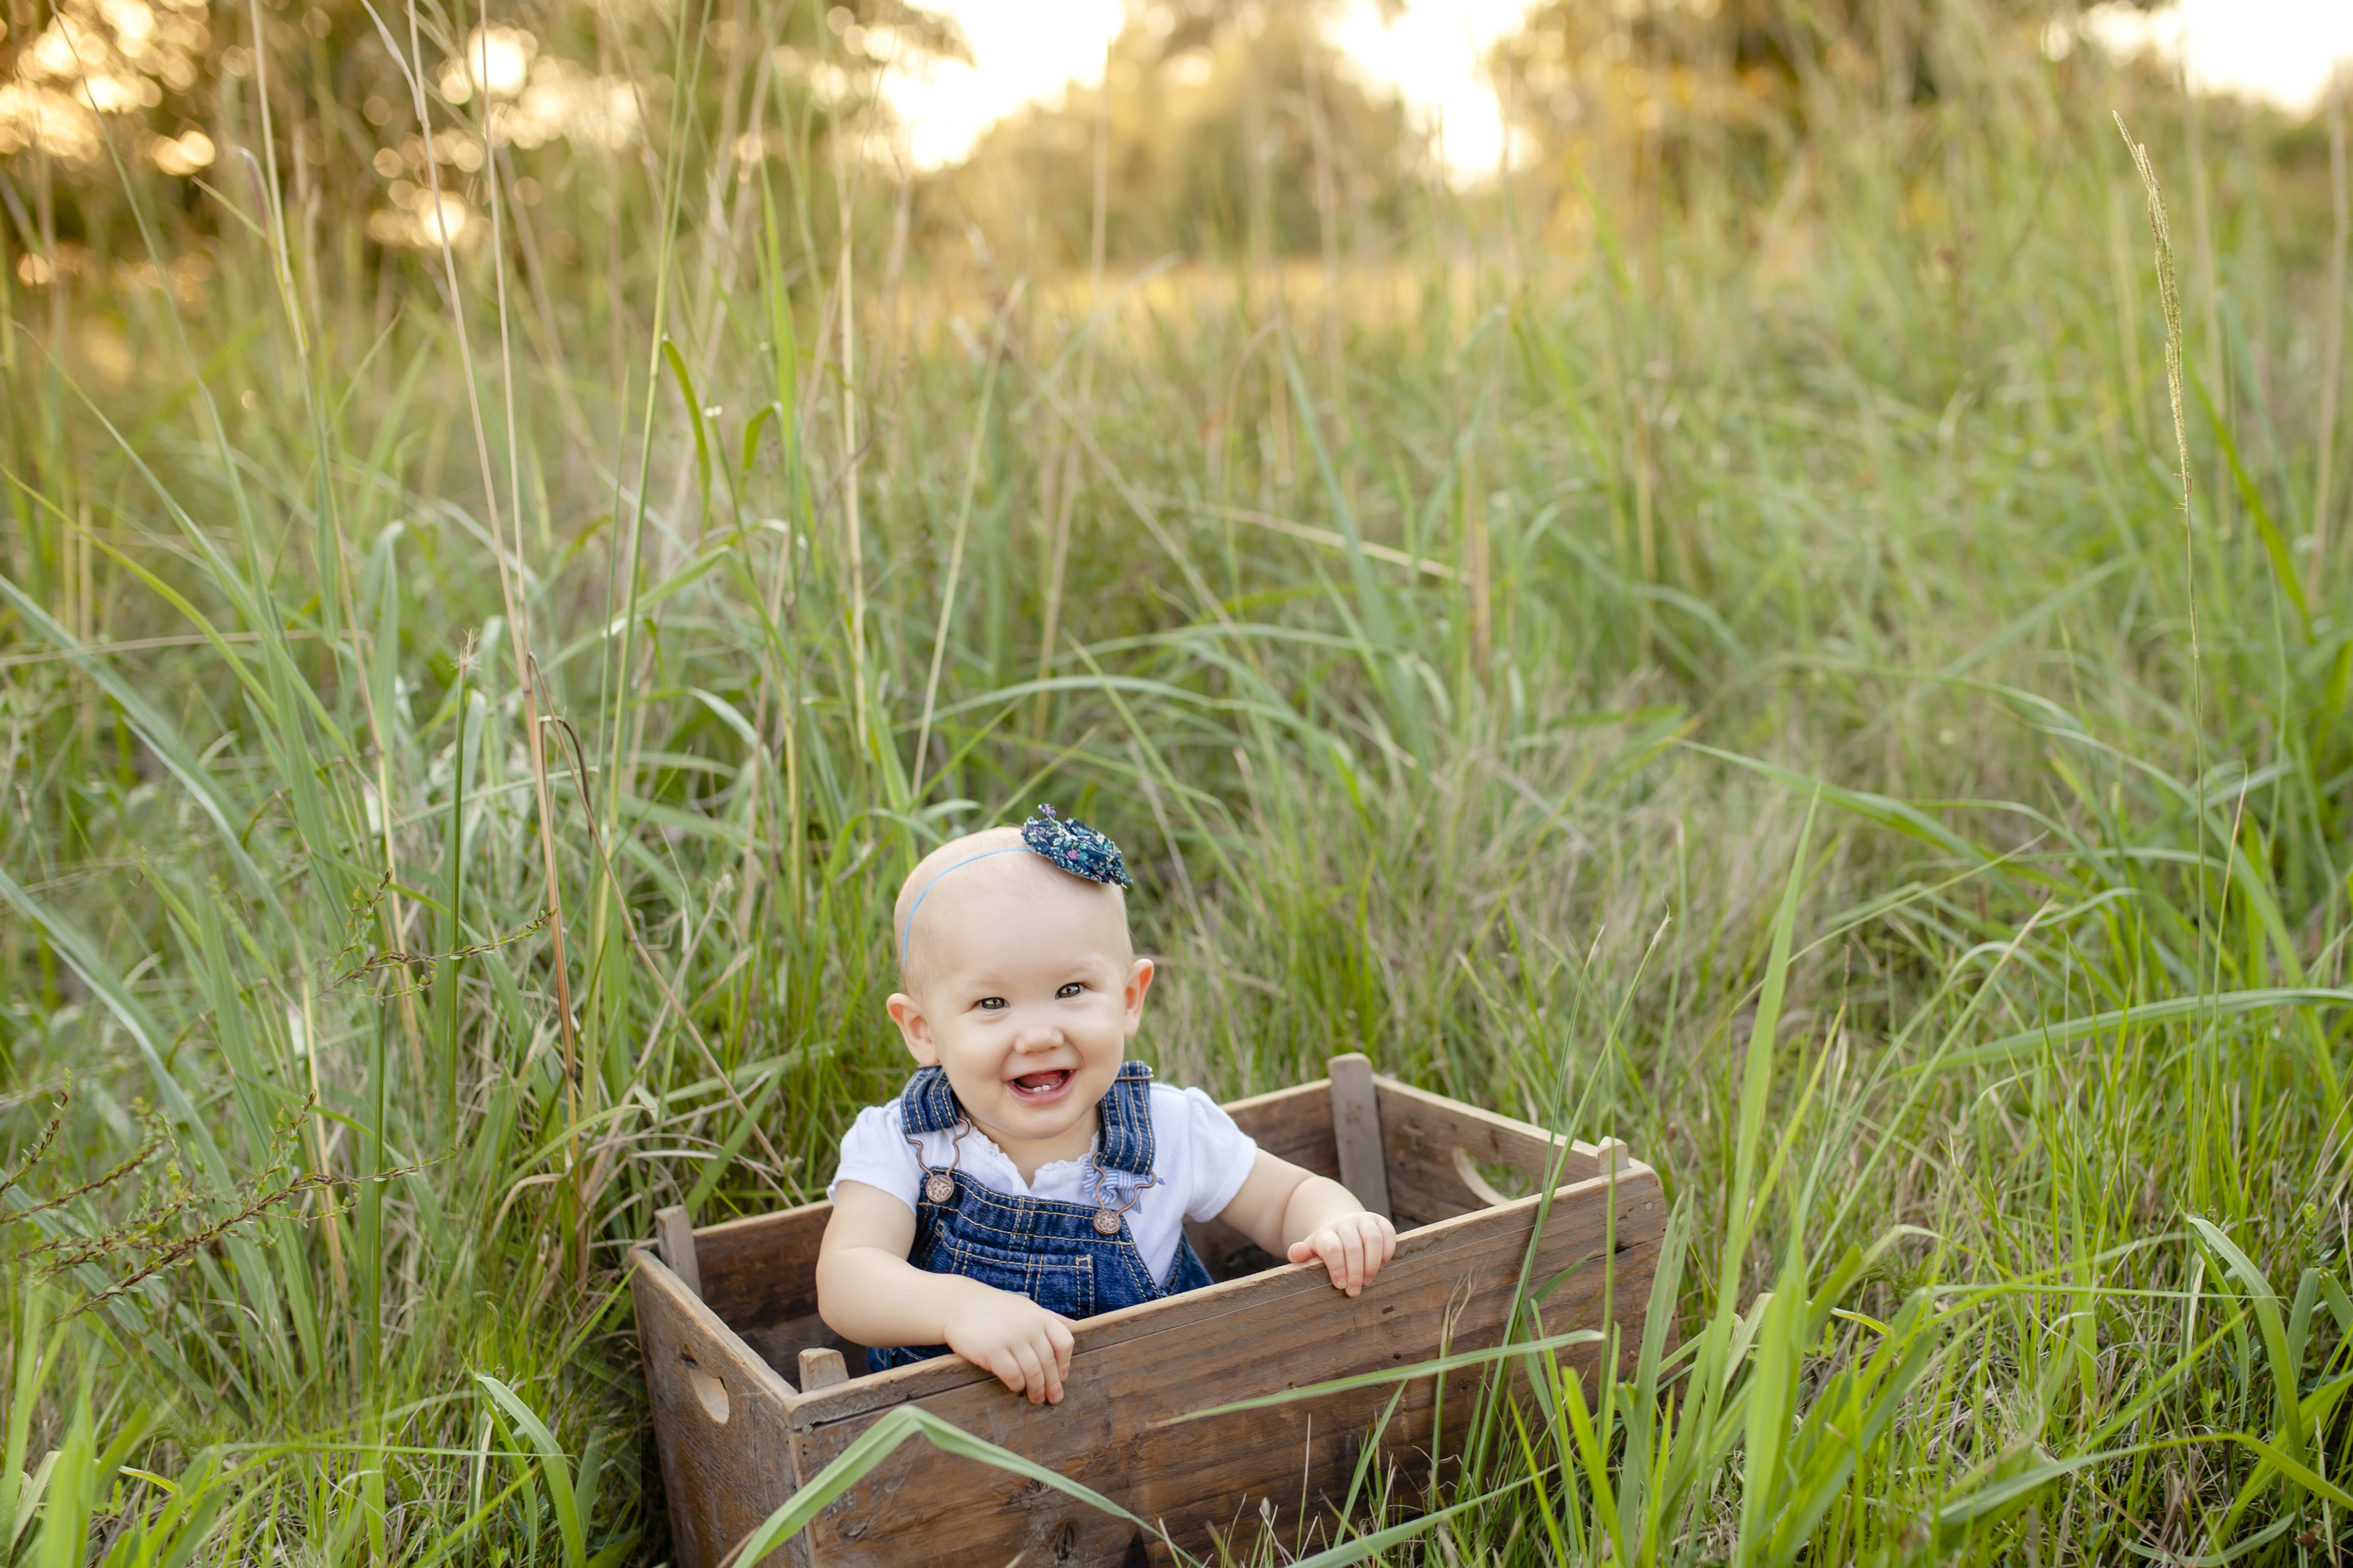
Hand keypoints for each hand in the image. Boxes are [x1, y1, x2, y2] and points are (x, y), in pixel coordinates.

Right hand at [941, 1281, 1076, 1404]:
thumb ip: (1048, 1317)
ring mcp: (1011, 1337)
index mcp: (1039, 1316)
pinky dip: (1017, 1385)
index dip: (1065, 1362)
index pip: (1064, 1341)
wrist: (959, 1305)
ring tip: (1036, 1399)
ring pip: (1033, 1371)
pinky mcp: (992, 1350)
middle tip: (1054, 1398)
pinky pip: (1012, 1375)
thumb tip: (1074, 1326)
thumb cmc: (995, 1309)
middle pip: (1049, 1361)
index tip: (1062, 1376)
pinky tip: (1016, 1388)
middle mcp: (1029, 1326)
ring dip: (1036, 1389)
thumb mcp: (1025, 1307)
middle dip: (1053, 1383)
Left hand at [1287, 1210, 1396, 1296]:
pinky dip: (1386, 1253)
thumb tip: (1297, 1252)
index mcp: (1327, 1232)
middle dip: (1355, 1272)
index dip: (1337, 1268)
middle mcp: (1346, 1223)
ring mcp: (1365, 1220)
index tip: (1340, 1286)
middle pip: (1353, 1247)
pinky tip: (1380, 1267)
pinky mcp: (1381, 1221)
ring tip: (1367, 1281)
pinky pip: (1388, 1235)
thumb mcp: (1312, 1252)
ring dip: (1372, 1264)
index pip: (1332, 1247)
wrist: (1343, 1229)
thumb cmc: (1327, 1248)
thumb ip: (1300, 1254)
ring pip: (1373, 1240)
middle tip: (1354, 1291)